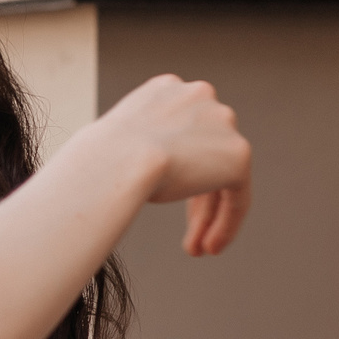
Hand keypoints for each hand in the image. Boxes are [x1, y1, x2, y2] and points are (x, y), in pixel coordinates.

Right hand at [89, 74, 252, 256]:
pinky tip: (211, 246)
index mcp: (167, 89)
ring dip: (208, 217)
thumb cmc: (100, 161)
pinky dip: (226, 223)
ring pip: (221, 178)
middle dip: (197, 200)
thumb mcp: (118, 146)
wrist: (117, 160)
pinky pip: (237, 195)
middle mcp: (199, 97)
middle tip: (187, 234)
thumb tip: (138, 175)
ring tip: (198, 249)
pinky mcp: (238, 154)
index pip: (182, 132)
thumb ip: (139, 150)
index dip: (177, 170)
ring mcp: (222, 123)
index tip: (163, 197)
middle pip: (204, 155)